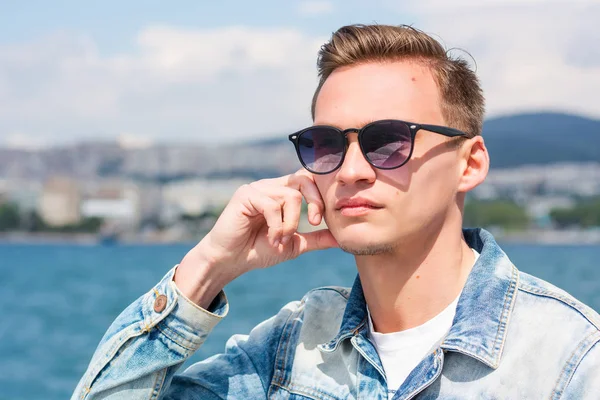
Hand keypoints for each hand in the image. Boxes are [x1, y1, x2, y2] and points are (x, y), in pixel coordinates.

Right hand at [176, 170, 337, 305]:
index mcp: (282, 192)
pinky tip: (271, 238)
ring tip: (280, 240)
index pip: (308, 180)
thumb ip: (316, 238)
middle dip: (314, 201)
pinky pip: (272, 205)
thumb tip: (340, 237)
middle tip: (313, 222)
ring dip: (290, 224)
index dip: (319, 196)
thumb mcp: (294, 244)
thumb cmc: (259, 250)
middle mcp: (271, 186)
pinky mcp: (245, 194)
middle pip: (303, 179)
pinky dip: (277, 225)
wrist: (231, 261)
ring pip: (290, 196)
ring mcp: (257, 188)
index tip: (318, 221)